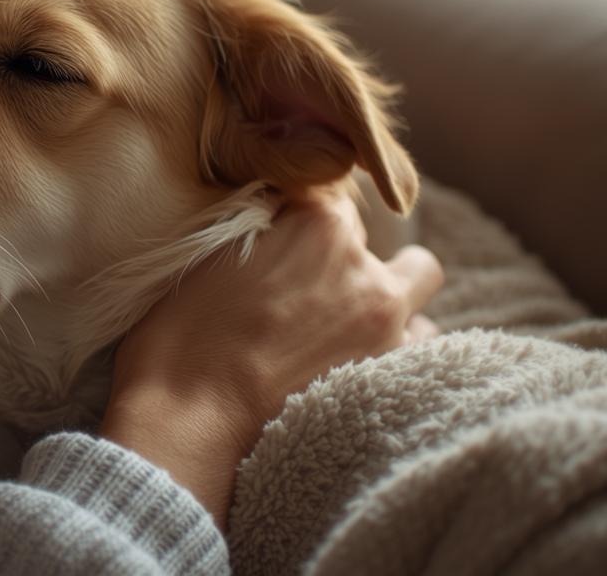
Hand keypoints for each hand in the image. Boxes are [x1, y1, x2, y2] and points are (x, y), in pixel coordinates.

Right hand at [99, 191, 442, 527]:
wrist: (193, 412)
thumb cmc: (184, 333)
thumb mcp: (209, 250)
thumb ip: (261, 226)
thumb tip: (279, 220)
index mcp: (315, 219)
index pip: (328, 194)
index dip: (302, 218)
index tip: (281, 239)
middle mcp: (360, 260)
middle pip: (368, 237)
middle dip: (344, 251)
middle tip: (304, 284)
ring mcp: (384, 316)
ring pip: (417, 278)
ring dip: (388, 289)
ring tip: (346, 317)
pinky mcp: (390, 366)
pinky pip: (422, 338)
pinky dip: (400, 338)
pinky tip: (361, 352)